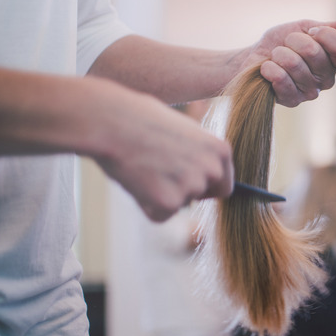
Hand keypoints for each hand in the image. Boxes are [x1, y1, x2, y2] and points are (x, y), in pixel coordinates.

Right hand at [92, 86, 233, 221]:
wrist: (111, 121)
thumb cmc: (142, 119)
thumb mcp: (184, 130)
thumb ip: (200, 154)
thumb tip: (204, 173)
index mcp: (220, 150)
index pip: (224, 184)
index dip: (204, 186)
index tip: (186, 180)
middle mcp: (212, 169)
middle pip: (202, 196)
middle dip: (184, 191)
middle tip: (158, 172)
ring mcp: (192, 188)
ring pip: (179, 205)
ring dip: (161, 195)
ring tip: (143, 168)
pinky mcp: (169, 203)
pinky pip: (159, 215)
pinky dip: (146, 206)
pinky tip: (135, 181)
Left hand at [241, 18, 335, 106]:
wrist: (256, 57)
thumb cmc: (283, 42)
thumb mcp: (306, 28)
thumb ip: (331, 28)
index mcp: (335, 61)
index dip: (325, 35)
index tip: (311, 30)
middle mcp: (327, 79)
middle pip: (315, 53)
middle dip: (295, 41)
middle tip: (287, 44)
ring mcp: (310, 92)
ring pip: (295, 64)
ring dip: (280, 54)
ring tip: (276, 56)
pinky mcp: (292, 101)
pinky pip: (282, 80)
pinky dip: (270, 69)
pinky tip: (267, 67)